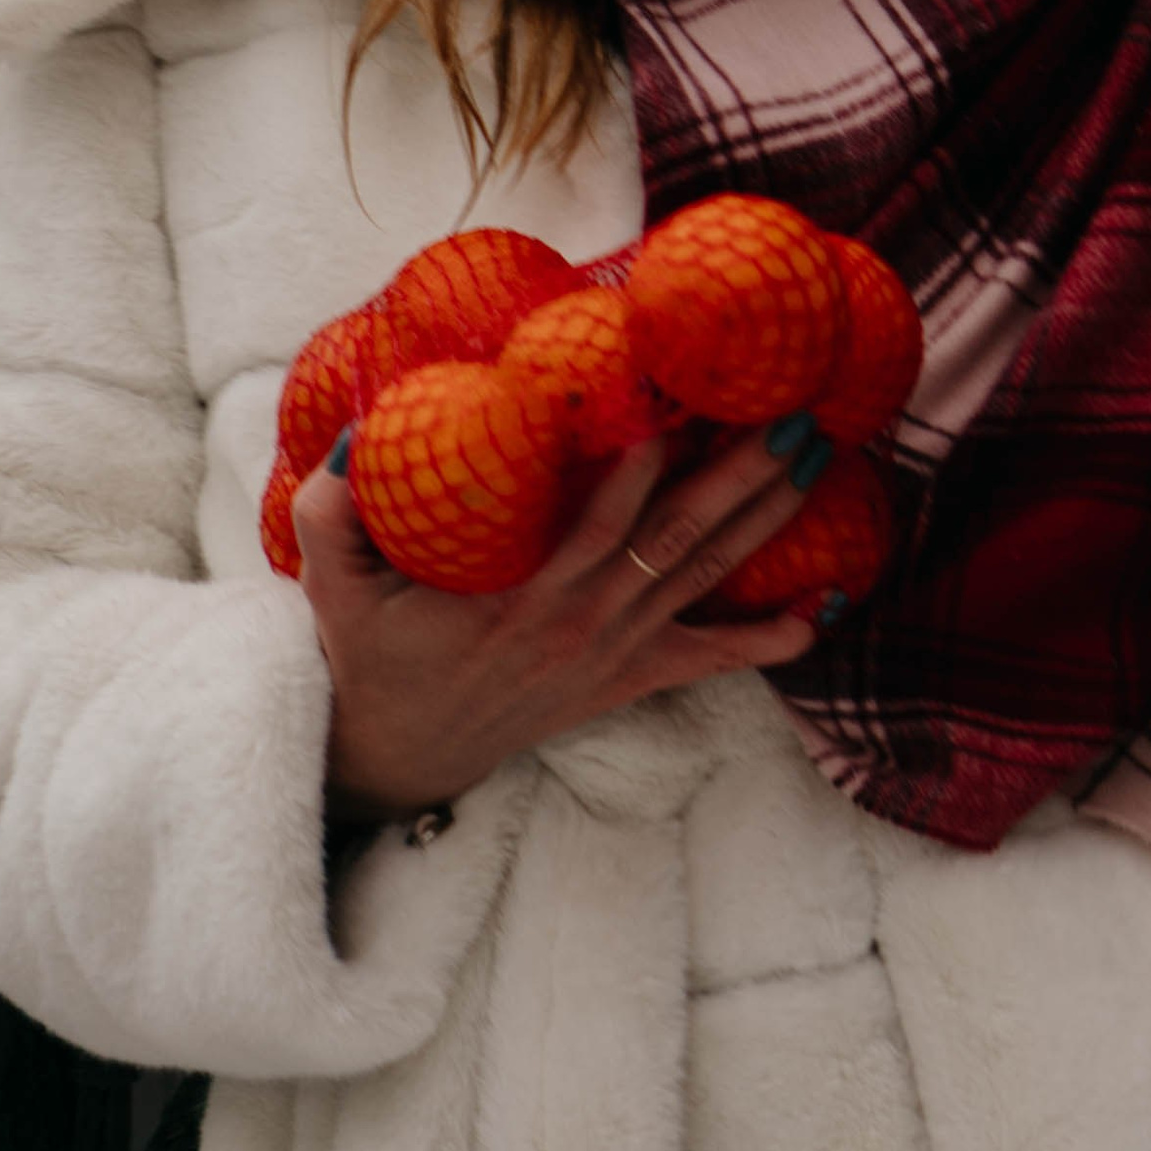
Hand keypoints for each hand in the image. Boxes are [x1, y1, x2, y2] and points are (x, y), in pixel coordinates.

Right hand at [293, 434, 818, 818]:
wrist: (401, 749)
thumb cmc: (373, 650)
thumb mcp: (331, 580)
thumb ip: (333, 508)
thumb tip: (359, 432)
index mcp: (521, 595)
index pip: (599, 524)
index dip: (643, 468)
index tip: (682, 401)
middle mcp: (582, 622)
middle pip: (677, 539)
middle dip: (739, 473)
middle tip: (792, 413)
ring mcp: (612, 652)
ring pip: (701, 576)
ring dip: (763, 518)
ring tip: (816, 458)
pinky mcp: (625, 677)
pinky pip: (708, 660)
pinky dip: (765, 641)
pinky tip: (819, 615)